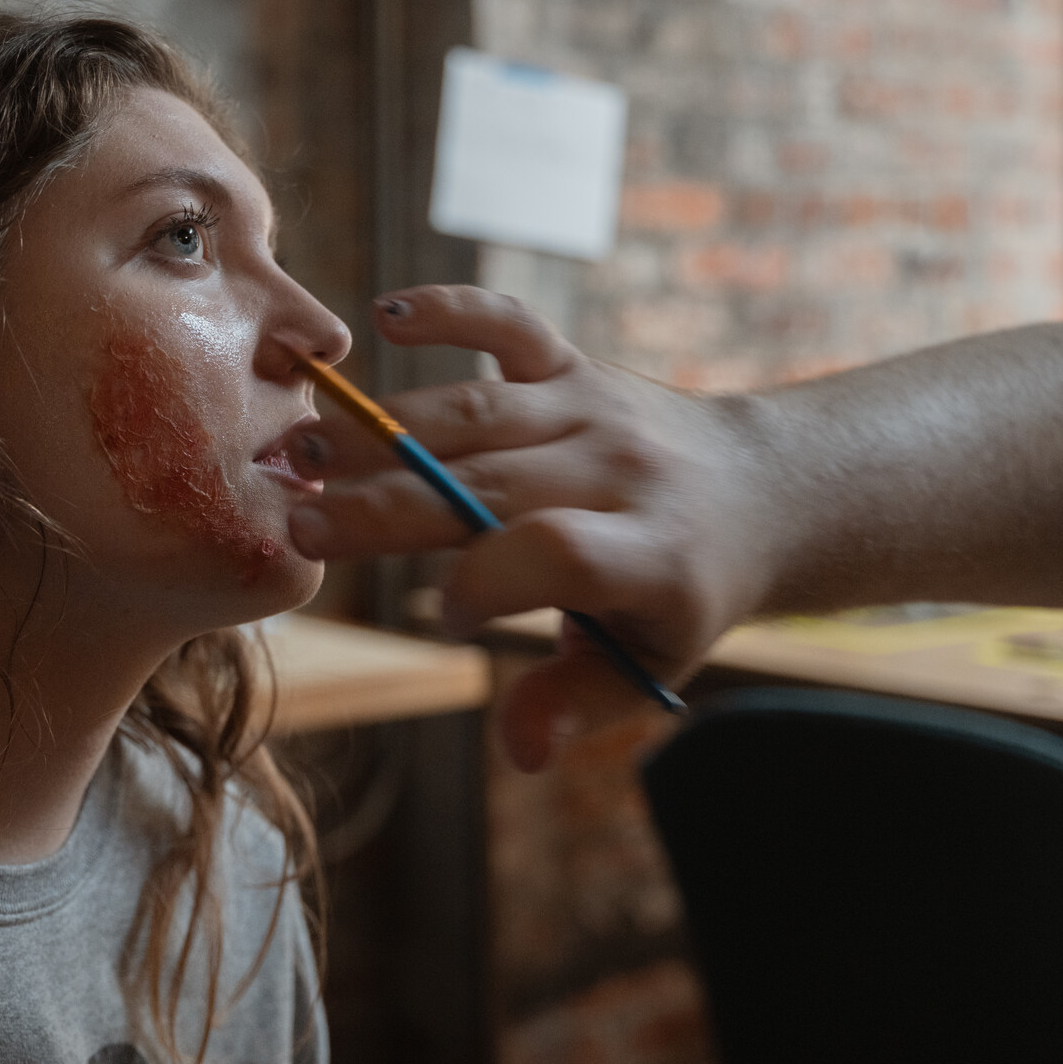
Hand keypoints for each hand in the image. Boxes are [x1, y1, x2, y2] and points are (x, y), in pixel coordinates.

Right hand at [286, 285, 778, 769]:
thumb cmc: (683, 594)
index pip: (560, 554)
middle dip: (389, 506)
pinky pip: (510, 326)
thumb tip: (520, 753)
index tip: (438, 614)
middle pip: (490, 482)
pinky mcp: (573, 366)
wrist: (761, 491)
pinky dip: (453, 310)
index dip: (490, 581)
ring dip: (382, 432)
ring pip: (475, 414)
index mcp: (650, 555)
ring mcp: (593, 409)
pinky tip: (385, 317)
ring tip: (301, 453)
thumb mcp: (650, 663)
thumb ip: (576, 703)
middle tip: (303, 527)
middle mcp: (620, 472)